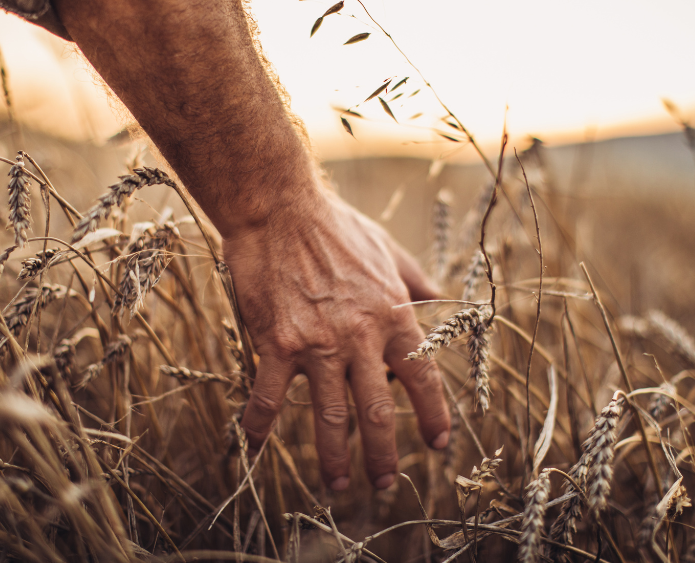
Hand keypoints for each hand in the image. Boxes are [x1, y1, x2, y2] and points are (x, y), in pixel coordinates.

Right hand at [224, 191, 450, 489]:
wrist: (278, 208)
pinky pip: (270, 396)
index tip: (438, 443)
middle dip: (384, 454)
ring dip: (334, 457)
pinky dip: (261, 424)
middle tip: (385, 485)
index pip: (421, 377)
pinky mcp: (277, 343)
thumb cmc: (333, 224)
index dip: (433, 414)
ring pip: (331, 416)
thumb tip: (438, 295)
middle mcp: (360, 337)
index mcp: (392, 315)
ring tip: (337, 486)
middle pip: (378, 411)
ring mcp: (318, 344)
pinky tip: (255, 445)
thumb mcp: (386, 248)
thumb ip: (413, 278)